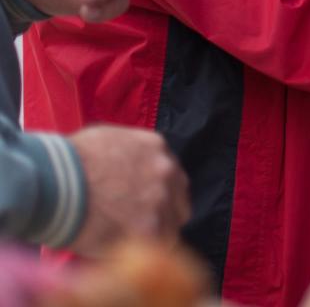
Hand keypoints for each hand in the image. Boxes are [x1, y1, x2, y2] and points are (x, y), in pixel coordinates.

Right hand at [66, 125, 189, 254]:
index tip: (144, 202)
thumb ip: (127, 152)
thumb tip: (123, 166)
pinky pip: (157, 245)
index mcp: (155, 147)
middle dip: (164, 212)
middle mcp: (166, 171)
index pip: (170, 173)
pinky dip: (142, 250)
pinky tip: (123, 249)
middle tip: (140, 224)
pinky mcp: (151, 228)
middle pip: (178, 198)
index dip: (159, 191)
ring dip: (154, 233)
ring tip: (126, 240)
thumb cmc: (67, 161)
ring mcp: (161, 200)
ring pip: (172, 225)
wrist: (53, 184)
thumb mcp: (105, 138)